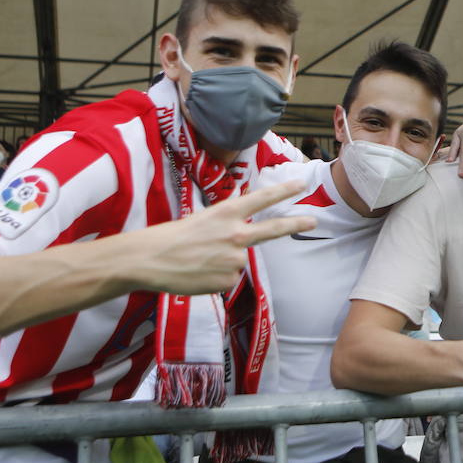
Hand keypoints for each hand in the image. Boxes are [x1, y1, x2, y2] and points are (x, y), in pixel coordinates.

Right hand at [130, 180, 314, 294]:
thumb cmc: (169, 238)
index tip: (301, 183)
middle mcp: (235, 234)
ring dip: (222, 263)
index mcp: (225, 213)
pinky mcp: (228, 280)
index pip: (260, 198)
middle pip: (272, 229)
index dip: (283, 190)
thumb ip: (226, 227)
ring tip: (197, 261)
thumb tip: (241, 243)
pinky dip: (215, 278)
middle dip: (295, 223)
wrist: (148, 260)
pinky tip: (197, 273)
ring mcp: (234, 258)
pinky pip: (228, 279)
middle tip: (314, 221)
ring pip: (238, 261)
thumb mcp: (201, 221)